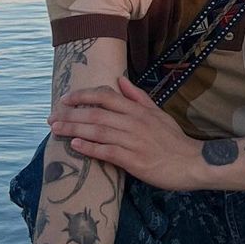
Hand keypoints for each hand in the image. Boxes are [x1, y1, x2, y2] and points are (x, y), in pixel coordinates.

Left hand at [48, 75, 201, 189]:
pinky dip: (90, 148)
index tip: (65, 99)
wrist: (192, 163)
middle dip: (70, 114)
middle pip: (96, 113)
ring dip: (74, 129)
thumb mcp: (158, 113)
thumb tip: (120, 80)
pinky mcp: (134, 161)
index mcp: (138, 110)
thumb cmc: (173, 140)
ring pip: (98, 131)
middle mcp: (134, 122)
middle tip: (51, 117)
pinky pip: (107, 152)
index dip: (83, 95)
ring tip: (56, 130)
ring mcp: (134, 141)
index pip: (106, 95)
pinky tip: (75, 146)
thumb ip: (138, 97)